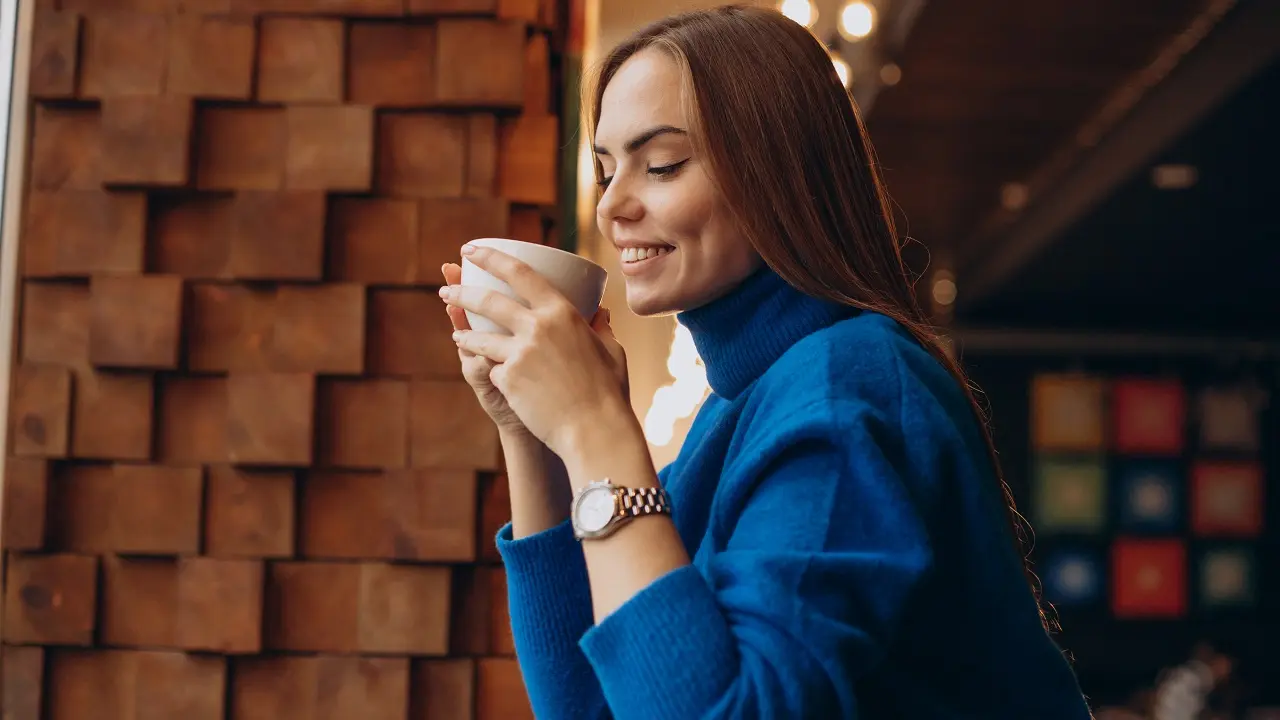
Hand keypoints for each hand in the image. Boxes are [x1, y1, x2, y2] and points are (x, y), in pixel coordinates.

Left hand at [441, 244, 630, 456]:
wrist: (595, 430)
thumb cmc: (609, 391)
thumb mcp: (611, 350)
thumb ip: (600, 328)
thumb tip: (600, 313)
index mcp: (562, 311)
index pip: (519, 272)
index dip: (490, 257)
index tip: (470, 250)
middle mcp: (537, 326)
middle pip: (487, 300)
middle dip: (460, 291)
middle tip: (446, 290)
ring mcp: (520, 352)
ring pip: (480, 337)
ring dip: (463, 334)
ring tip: (458, 335)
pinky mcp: (508, 379)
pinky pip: (493, 369)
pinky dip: (495, 372)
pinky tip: (493, 378)